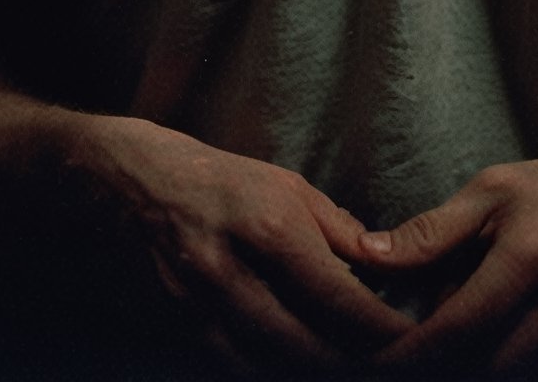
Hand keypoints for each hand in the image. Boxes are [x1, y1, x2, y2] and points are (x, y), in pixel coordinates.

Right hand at [87, 116, 412, 372]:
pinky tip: (293, 371)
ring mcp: (197, 306)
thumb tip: (384, 265)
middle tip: (388, 371)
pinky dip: (265, 374)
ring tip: (343, 373)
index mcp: (268, 224)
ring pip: (264, 369)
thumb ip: (337, 229)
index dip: (379, 330)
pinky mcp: (175, 329)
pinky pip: (230, 368)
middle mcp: (231, 270)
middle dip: (347, 367)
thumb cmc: (216, 176)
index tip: (411, 343)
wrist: (125, 180)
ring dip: (307, 375)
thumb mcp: (285, 184)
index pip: (337, 296)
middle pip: (302, 349)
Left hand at [356, 142, 537, 373]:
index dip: (411, 355)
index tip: (374, 364)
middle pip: (486, 368)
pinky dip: (518, 372)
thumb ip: (432, 232)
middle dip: (444, 368)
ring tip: (458, 345)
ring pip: (518, 381)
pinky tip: (501, 347)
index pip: (458, 326)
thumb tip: (367, 255)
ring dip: (480, 370)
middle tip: (412, 357)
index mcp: (532, 253)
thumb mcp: (495, 190)